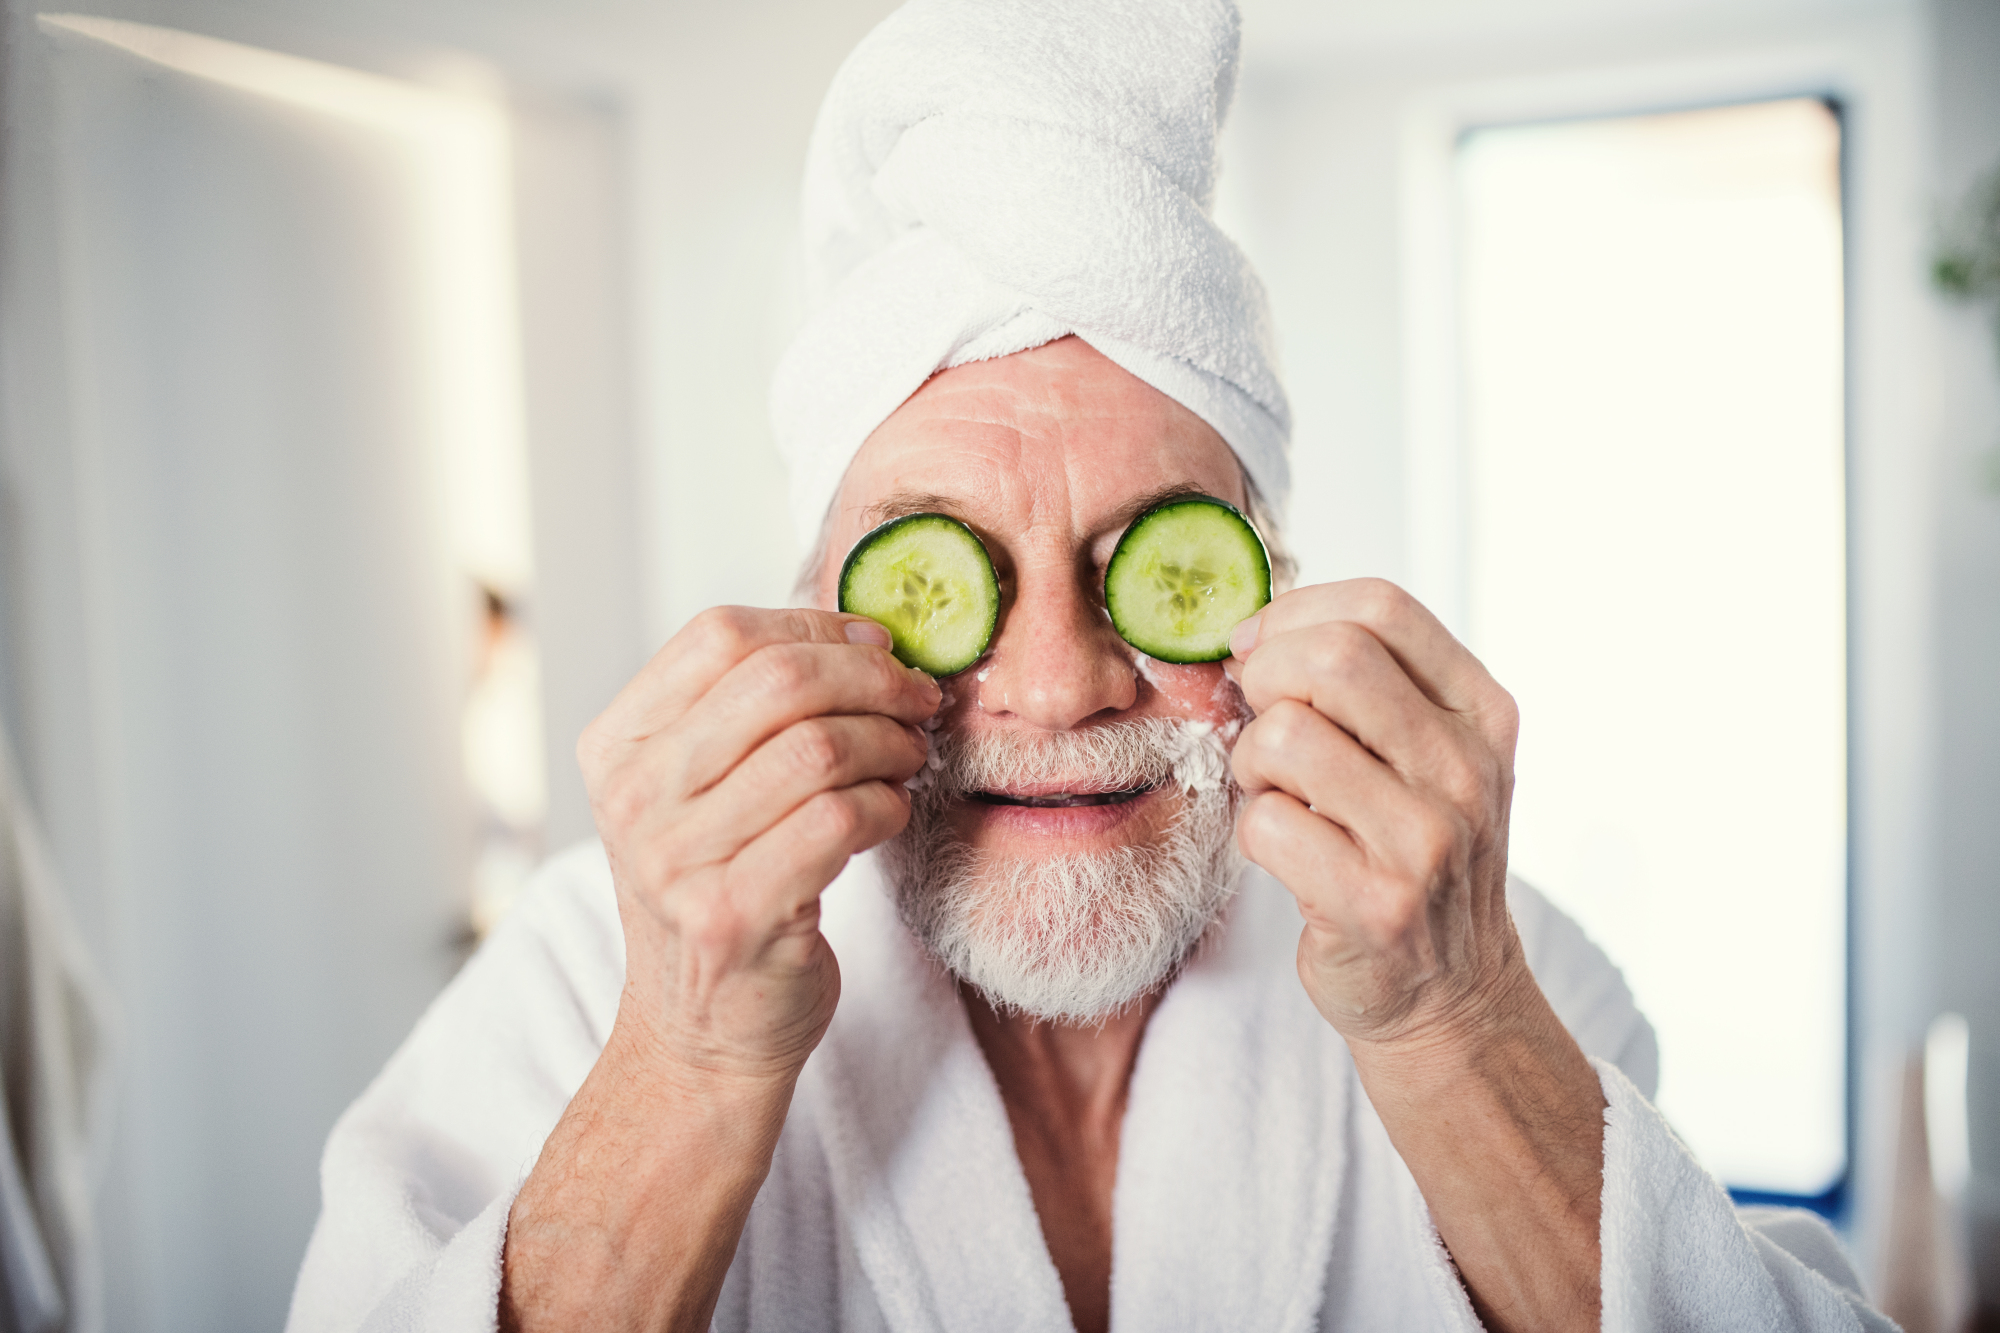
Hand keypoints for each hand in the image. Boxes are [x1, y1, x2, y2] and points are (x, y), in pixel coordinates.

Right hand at [578, 606, 940, 1084]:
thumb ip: (748, 712)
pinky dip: (887, 804)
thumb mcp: (698, 791)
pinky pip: (839, 819)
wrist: (703, 1033)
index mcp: (616, 747)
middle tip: (917, 697)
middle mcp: (634, 799)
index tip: (876, 644)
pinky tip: (889, 813)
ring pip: (818, 748)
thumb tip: (867, 632)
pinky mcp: (734, 917)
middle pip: (777, 682)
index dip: (815, 626)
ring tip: (908, 756)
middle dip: (871, 678)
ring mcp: (676, 862)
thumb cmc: (721, 890)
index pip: (720, 636)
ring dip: (889, 742)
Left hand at [1225, 579, 1525, 1053]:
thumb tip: (1253, 626)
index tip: (1258, 647)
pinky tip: (1284, 850)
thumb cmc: (1413, 852)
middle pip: (1333, 658)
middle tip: (1259, 718)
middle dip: (1266, 676)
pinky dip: (1253, 832)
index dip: (1295, 613)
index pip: (1382, 607)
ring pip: (1286, 737)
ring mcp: (1427, 840)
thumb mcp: (1425, 754)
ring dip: (1252, 760)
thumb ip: (1365, 685)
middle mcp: (1466, 769)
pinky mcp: (1377, 905)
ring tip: (1275, 792)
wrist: (1452, 992)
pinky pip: (1267, 824)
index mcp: (1481, 712)